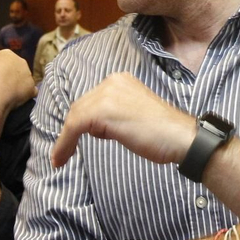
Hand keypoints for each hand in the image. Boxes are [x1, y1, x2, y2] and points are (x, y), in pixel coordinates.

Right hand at [0, 46, 34, 109]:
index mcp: (9, 54)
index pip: (3, 57)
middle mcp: (21, 63)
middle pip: (15, 67)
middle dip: (8, 73)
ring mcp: (28, 76)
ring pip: (23, 78)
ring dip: (17, 82)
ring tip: (6, 90)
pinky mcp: (31, 90)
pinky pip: (31, 91)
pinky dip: (26, 93)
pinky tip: (18, 96)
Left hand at [51, 72, 195, 167]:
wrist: (179, 137)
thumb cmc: (162, 133)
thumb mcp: (134, 114)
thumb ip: (115, 114)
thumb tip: (95, 128)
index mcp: (120, 81)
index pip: (91, 100)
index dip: (80, 122)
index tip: (73, 141)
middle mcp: (111, 82)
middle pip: (80, 107)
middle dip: (70, 131)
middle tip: (63, 152)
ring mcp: (106, 94)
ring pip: (75, 117)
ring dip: (65, 140)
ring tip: (60, 158)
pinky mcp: (102, 110)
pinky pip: (74, 127)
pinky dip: (65, 143)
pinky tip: (61, 158)